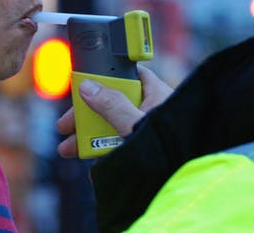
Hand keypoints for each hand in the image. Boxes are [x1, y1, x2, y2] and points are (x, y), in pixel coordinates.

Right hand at [56, 64, 172, 157]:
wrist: (186, 178)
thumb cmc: (172, 145)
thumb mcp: (136, 123)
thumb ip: (112, 105)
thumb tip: (88, 87)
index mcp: (155, 93)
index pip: (126, 75)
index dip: (102, 79)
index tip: (81, 87)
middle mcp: (150, 109)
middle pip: (111, 103)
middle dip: (86, 116)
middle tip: (66, 127)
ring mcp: (146, 130)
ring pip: (112, 126)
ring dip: (88, 137)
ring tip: (69, 150)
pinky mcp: (144, 149)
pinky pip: (120, 146)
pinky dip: (104, 153)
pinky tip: (93, 165)